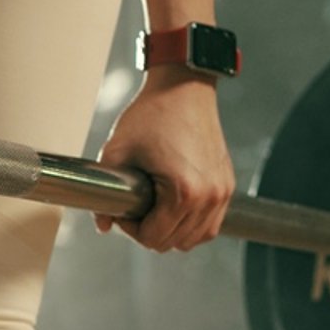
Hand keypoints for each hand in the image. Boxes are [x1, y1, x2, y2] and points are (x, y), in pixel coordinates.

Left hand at [94, 70, 234, 250]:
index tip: (123, 210)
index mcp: (184, 193)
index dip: (131, 230)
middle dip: (149, 231)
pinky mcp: (227, 185)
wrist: (183, 87)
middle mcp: (209, 197)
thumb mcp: (116, 152)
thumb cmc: (151, 114)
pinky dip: (192, 224)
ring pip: (195, 238)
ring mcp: (222, 192)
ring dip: (172, 231)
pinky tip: (173, 208)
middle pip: (174, 243)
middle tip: (135, 208)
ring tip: (154, 208)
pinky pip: (211, 224)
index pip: (154, 238)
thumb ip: (103, 192)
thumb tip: (103, 225)